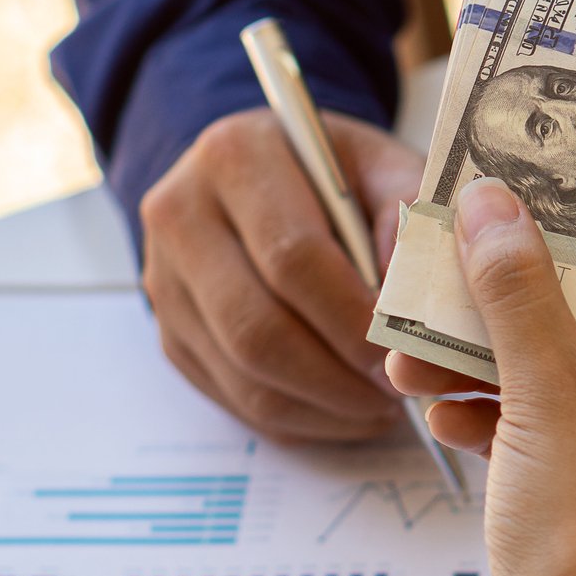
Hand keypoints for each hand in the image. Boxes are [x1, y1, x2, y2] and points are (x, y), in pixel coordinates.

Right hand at [139, 107, 422, 441]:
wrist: (269, 175)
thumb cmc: (340, 174)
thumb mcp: (383, 166)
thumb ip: (408, 213)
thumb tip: (411, 293)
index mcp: (235, 157)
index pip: (292, 258)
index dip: (352, 318)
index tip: (404, 352)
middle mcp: (181, 215)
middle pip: (257, 327)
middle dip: (339, 374)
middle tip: (398, 391)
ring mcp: (165, 281)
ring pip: (244, 374)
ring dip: (324, 405)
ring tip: (383, 405)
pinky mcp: (171, 333)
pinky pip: (234, 398)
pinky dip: (301, 418)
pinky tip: (349, 410)